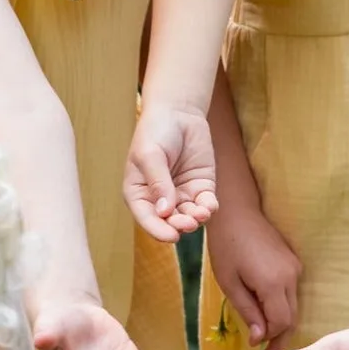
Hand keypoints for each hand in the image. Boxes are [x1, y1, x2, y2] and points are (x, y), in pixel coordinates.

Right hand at [124, 102, 217, 241]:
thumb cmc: (156, 131)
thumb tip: (165, 211)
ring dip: (196, 219)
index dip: (158, 230)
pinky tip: (209, 205)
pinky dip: (209, 208)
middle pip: (169, 222)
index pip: (146, 218)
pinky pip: (205, 205)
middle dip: (180, 225)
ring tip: (201, 213)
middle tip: (189, 222)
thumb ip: (157, 182)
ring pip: (189, 217)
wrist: (178, 113)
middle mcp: (159, 200)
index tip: (171, 236)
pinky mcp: (200, 188)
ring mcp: (181, 195)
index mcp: (139, 193)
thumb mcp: (150, 154)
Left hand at [206, 202, 302, 348]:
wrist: (236, 210)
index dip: (270, 340)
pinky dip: (281, 307)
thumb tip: (258, 339)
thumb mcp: (229, 283)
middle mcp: (291, 276)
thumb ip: (247, 311)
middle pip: (291, 317)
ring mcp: (295, 268)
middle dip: (279, 338)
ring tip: (264, 338)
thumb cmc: (226, 245)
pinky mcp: (293, 262)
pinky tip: (266, 313)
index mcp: (274, 283)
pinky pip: (291, 293)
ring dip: (280, 323)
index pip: (281, 323)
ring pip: (293, 306)